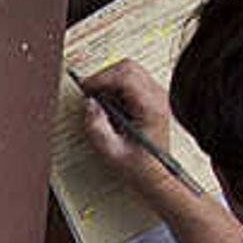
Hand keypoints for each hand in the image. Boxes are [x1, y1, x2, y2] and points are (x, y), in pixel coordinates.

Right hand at [75, 59, 175, 175]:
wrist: (157, 174)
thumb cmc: (139, 167)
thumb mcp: (111, 152)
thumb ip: (97, 127)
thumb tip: (89, 104)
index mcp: (150, 108)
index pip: (125, 77)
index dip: (100, 79)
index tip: (84, 88)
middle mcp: (158, 97)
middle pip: (128, 67)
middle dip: (103, 76)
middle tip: (89, 93)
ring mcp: (158, 95)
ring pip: (130, 70)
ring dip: (109, 81)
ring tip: (99, 101)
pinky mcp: (153, 97)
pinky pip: (132, 80)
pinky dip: (116, 86)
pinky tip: (110, 105)